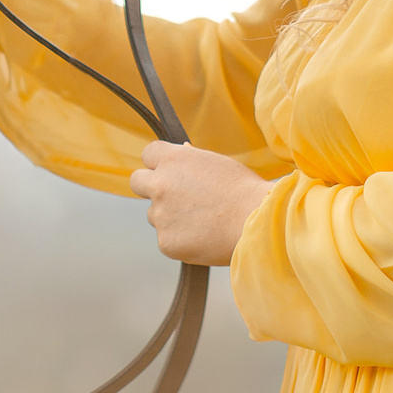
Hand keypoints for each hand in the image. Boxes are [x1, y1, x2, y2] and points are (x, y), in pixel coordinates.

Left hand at [131, 141, 270, 266]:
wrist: (256, 223)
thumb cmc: (244, 191)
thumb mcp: (216, 164)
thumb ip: (191, 160)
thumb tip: (182, 151)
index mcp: (173, 159)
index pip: (148, 154)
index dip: (158, 163)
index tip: (167, 171)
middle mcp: (160, 184)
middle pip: (137, 181)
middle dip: (150, 187)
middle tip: (170, 197)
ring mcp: (160, 215)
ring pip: (155, 214)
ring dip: (170, 217)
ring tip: (203, 222)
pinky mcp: (166, 242)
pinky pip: (167, 239)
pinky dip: (181, 240)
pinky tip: (204, 238)